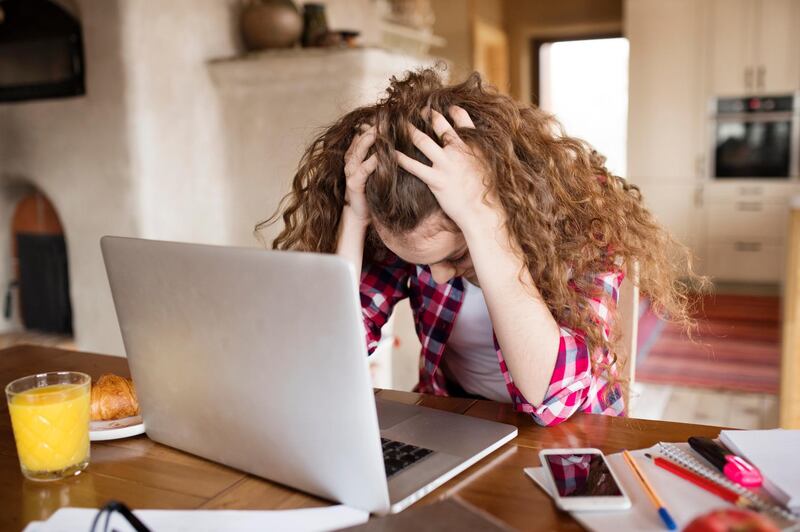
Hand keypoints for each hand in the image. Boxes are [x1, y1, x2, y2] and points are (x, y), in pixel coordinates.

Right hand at [343, 124, 377, 223]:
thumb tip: (399, 141)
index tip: (386, 114)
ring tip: (381, 131)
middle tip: (385, 117)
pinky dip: (371, 162)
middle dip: (373, 128)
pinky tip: (379, 156)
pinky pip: (363, 170)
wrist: (360, 214)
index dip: (373, 123)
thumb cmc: (371, 190)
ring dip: (370, 140)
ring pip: (360, 150)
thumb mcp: (376, 169)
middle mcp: (351, 160)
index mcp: (356, 154)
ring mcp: (351, 171)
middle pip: (361, 138)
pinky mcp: (354, 183)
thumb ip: (381, 154)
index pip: (363, 133)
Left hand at [395, 106, 499, 232]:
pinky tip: (391, 153)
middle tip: (416, 109)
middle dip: (427, 115)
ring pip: (423, 141)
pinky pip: (414, 167)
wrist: (484, 212)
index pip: (463, 119)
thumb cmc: (486, 192)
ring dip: (409, 131)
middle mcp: (459, 151)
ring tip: (398, 123)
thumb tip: (470, 145)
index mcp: (473, 145)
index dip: (452, 110)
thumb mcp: (488, 166)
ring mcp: (446, 164)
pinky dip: (401, 158)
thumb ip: (476, 152)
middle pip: (439, 125)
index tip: (445, 107)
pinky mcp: (436, 180)